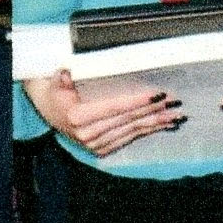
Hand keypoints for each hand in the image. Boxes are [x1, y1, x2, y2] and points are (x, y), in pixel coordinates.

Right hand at [24, 70, 182, 156]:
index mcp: (78, 117)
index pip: (116, 107)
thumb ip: (60, 79)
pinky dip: (147, 132)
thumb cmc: (53, 92)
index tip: (158, 94)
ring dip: (157, 123)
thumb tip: (66, 72)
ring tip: (176, 116)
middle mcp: (88, 135)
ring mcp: (95, 145)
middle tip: (176, 103)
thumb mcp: (53, 83)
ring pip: (133, 132)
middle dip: (155, 112)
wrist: (46, 110)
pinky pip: (129, 138)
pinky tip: (163, 125)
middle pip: (129, 120)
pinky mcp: (101, 150)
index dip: (138, 101)